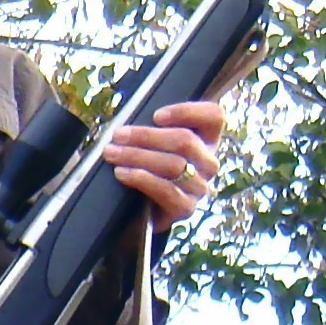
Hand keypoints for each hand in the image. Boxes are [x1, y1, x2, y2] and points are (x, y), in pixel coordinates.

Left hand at [100, 98, 223, 225]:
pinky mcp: (186, 208)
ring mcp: (200, 187)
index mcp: (207, 139)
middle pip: (185, 141)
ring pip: (174, 165)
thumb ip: (153, 129)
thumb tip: (129, 120)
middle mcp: (209, 162)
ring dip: (138, 156)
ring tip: (112, 153)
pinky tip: (121, 173)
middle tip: (118, 135)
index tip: (156, 115)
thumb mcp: (155, 144)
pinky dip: (141, 179)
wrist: (144, 212)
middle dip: (146, 136)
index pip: (214, 117)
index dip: (187, 112)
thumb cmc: (148, 169)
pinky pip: (166, 190)